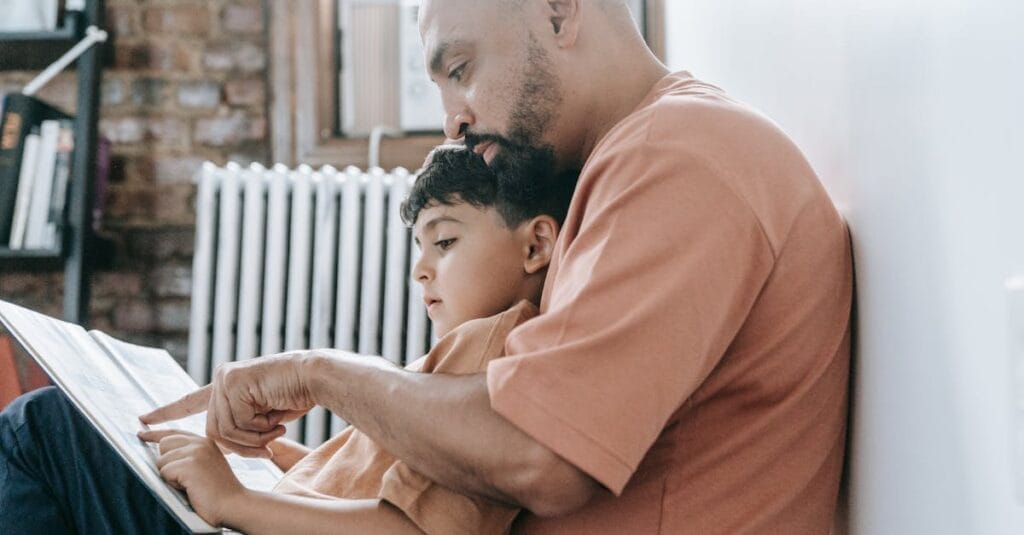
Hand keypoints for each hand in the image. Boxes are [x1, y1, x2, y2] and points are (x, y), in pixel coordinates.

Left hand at [138, 429, 245, 525]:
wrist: (234, 504)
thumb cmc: (217, 491)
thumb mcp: (205, 465)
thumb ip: (188, 455)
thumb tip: (159, 453)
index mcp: (205, 441)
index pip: (174, 432)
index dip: (155, 433)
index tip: (142, 434)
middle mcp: (201, 442)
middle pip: (164, 444)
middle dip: (167, 463)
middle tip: (185, 478)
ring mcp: (196, 452)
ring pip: (162, 461)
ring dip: (170, 477)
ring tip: (190, 484)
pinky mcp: (190, 464)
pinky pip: (164, 472)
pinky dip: (173, 484)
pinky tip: (190, 488)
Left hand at [140, 352, 317, 457]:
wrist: (314, 378)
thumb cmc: (296, 394)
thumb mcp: (263, 415)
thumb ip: (240, 423)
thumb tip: (222, 444)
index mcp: (227, 383)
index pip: (191, 400)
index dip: (167, 412)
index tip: (143, 419)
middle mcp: (222, 378)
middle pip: (213, 430)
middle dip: (241, 444)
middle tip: (268, 443)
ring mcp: (226, 379)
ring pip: (223, 430)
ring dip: (253, 437)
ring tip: (276, 428)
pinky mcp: (233, 383)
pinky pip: (236, 424)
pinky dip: (258, 429)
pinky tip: (275, 419)